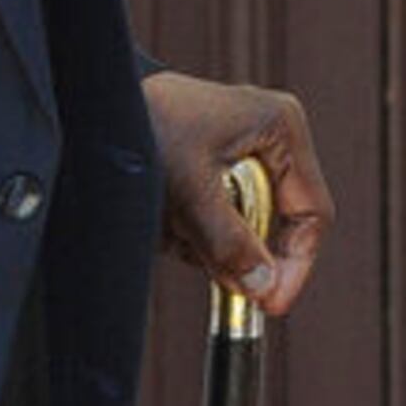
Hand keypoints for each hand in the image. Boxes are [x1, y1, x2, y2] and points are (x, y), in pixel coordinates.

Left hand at [141, 69, 332, 315]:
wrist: (95, 103)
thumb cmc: (142, 122)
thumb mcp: (189, 188)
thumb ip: (228, 242)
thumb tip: (263, 286)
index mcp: (280, 127)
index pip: (311, 213)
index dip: (295, 264)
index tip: (271, 302)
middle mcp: (270, 137)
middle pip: (276, 223)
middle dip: (238, 250)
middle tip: (210, 268)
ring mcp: (243, 151)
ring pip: (244, 226)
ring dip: (209, 239)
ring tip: (171, 217)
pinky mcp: (216, 166)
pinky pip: (219, 217)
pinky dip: (193, 229)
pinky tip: (165, 212)